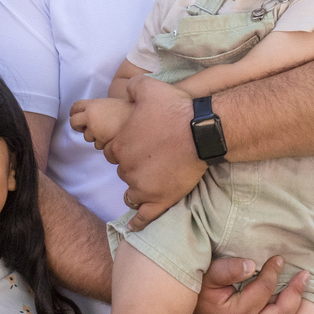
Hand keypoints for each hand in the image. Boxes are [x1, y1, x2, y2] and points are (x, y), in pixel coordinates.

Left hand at [69, 97, 133, 149]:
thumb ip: (98, 109)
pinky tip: (114, 137)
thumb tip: (89, 118)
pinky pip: (98, 145)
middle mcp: (90, 116)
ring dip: (95, 136)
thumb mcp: (111, 104)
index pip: (75, 106)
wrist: (141, 120)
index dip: (74, 112)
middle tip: (84, 128)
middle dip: (77, 126)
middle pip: (73, 122)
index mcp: (93, 104)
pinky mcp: (101, 141)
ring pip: (87, 137)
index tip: (75, 115)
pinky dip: (104, 143)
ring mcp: (94, 130)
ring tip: (109, 131)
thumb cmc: (130, 111)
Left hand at [103, 74, 206, 229]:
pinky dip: (139, 222)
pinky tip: (134, 227)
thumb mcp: (149, 87)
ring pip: (131, 192)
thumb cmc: (174, 109)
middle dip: (133, 165)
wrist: (201, 132)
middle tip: (150, 158)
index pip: (112, 151)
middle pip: (123, 170)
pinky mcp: (161, 199)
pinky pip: (144, 216)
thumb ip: (133, 87)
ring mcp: (143, 186)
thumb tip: (127, 87)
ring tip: (147, 184)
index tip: (137, 143)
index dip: (124, 146)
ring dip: (136, 188)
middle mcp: (127, 168)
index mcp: (120, 145)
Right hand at [187, 256, 313, 313]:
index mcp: (236, 313)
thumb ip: (229, 268)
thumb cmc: (191, 290)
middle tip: (306, 277)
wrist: (172, 312)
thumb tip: (253, 264)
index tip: (280, 259)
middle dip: (295, 294)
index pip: (264, 289)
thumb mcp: (206, 274)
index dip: (274, 272)